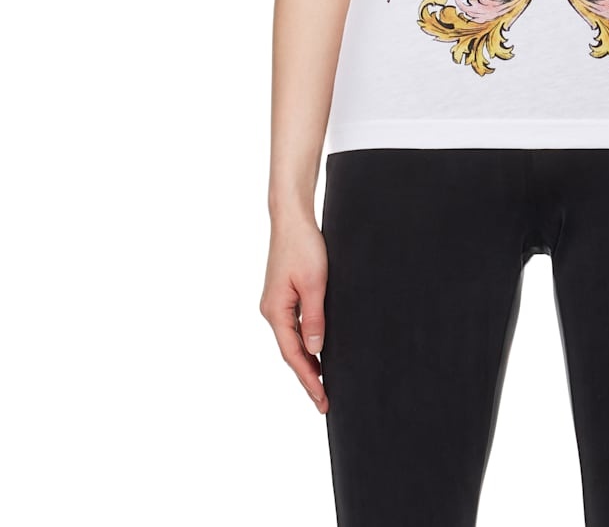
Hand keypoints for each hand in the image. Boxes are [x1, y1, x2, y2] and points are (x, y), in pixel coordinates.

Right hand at [260, 214, 329, 413]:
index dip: (309, 379)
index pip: (293, 355)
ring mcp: (276, 303)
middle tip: (324, 401)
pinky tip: (317, 351)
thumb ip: (315, 318)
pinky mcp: (283, 295)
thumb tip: (315, 350)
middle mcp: (271, 311)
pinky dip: (305, 343)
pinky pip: (294, 327)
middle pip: (290, 352)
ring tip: (323, 384)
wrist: (292, 218)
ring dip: (307, 361)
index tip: (322, 399)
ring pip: (292, 341)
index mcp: (275, 311)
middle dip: (308, 377)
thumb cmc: (303, 246)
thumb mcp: (314, 283)